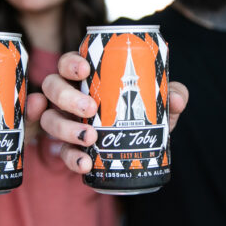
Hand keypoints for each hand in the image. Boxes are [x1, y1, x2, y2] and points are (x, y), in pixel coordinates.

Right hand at [39, 51, 188, 173]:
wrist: (138, 148)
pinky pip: (60, 152)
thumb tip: (175, 98)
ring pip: (49, 119)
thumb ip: (170, 94)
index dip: (71, 63)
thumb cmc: (142, 113)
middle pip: (53, 87)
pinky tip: (84, 163)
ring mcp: (64, 121)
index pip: (69, 63)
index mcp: (86, 77)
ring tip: (90, 138)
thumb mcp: (157, 102)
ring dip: (65, 128)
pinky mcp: (67, 147)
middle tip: (90, 108)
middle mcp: (68, 96)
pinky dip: (70, 157)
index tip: (86, 69)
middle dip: (67, 96)